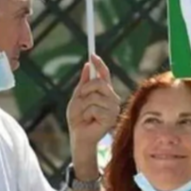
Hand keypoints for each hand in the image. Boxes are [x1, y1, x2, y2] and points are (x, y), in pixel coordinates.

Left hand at [67, 56, 119, 175]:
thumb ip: (83, 83)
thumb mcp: (77, 97)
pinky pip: (94, 108)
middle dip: (86, 90)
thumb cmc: (78, 118)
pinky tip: (89, 120)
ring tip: (85, 114)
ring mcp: (113, 108)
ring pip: (95, 97)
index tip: (92, 55)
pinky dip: (87, 114)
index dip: (99, 64)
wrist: (78, 136)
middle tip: (81, 100)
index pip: (104, 74)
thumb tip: (87, 65)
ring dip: (84, 106)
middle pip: (99, 83)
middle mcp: (112, 98)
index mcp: (105, 92)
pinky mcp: (111, 118)